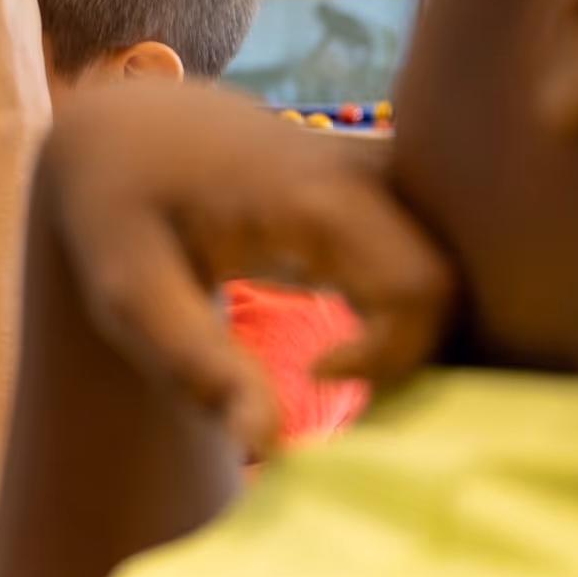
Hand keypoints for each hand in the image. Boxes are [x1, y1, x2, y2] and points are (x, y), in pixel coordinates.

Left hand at [33, 81, 455, 451]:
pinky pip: (437, 247)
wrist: (121, 130)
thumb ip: (197, 367)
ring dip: (427, 331)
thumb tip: (264, 446)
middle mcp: (369, 171)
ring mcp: (383, 169)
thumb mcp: (128, 294)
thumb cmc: (118, 215)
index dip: (392, 358)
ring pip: (460, 262)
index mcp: (318, 196)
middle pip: (457, 280)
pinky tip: (355, 334)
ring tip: (351, 367)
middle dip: (423, 355)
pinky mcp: (382, 183)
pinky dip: (417, 306)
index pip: (425, 290)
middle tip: (346, 392)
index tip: (313, 373)